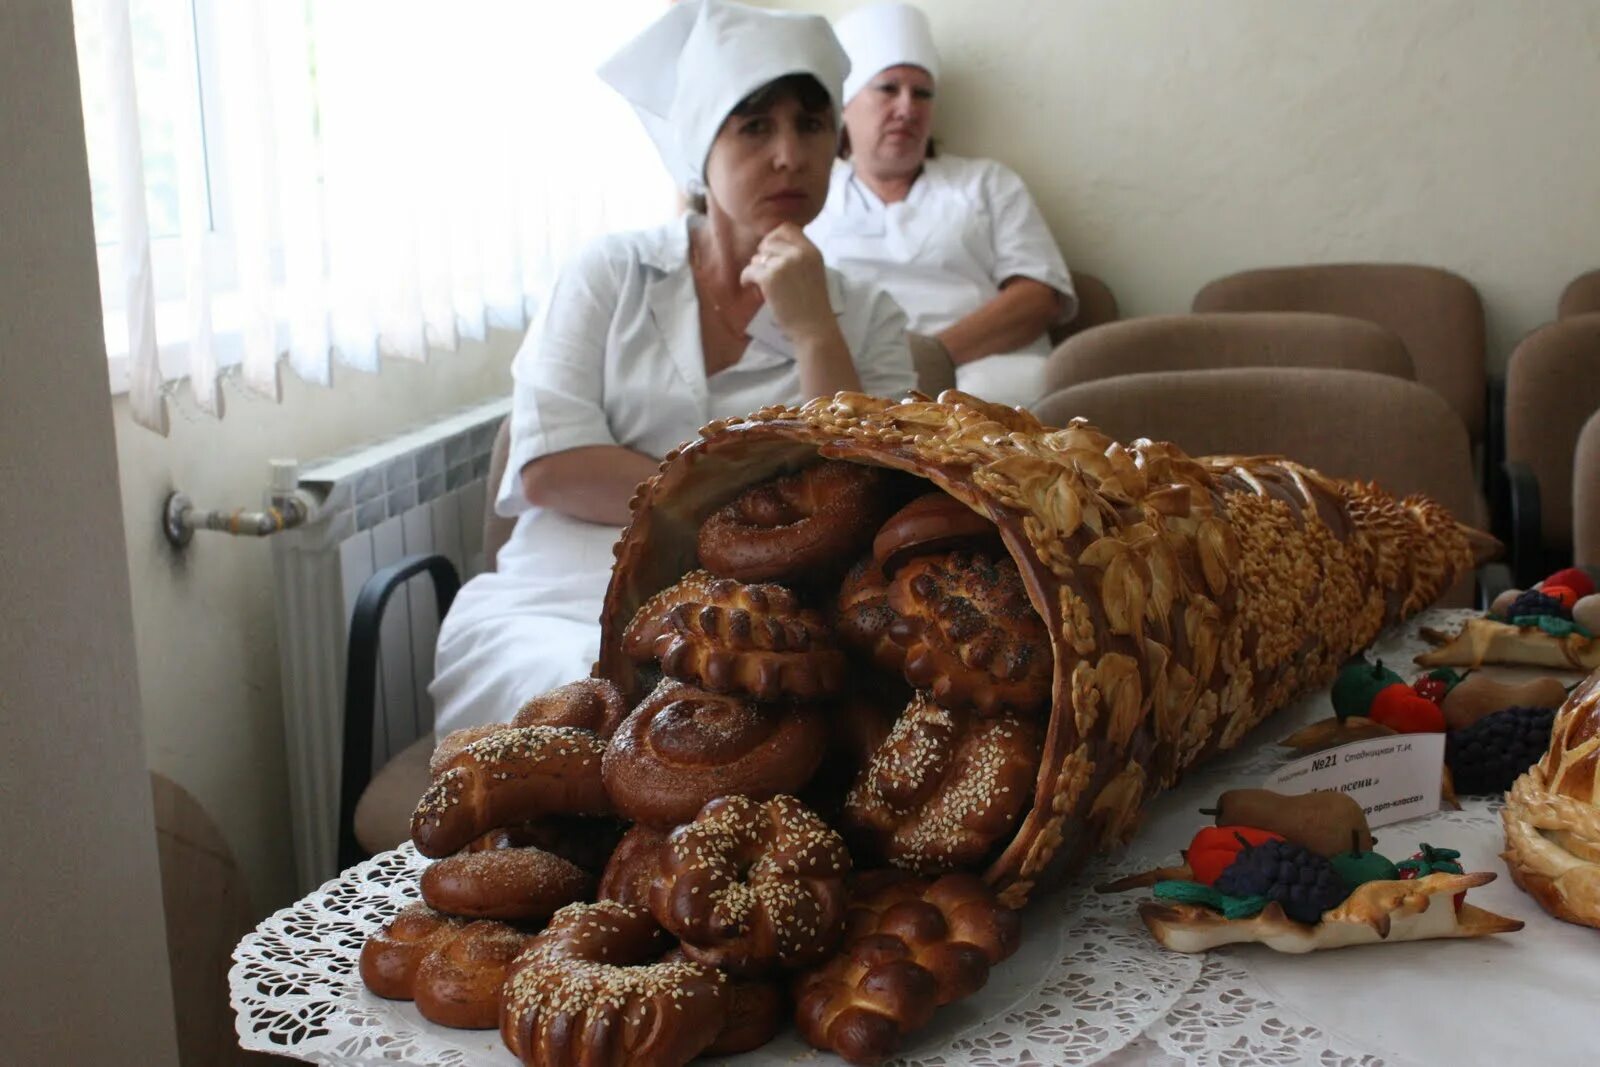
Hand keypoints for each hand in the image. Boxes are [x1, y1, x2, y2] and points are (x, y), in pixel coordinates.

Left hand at [739, 224, 834, 343]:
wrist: (813, 327)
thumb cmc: (813, 304)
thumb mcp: (814, 271)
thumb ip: (799, 257)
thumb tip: (773, 246)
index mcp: (811, 250)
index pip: (787, 228)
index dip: (774, 237)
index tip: (771, 251)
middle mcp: (798, 253)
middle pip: (769, 241)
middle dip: (763, 254)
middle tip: (764, 269)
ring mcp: (784, 264)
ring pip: (758, 257)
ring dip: (756, 268)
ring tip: (761, 282)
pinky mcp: (769, 278)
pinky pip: (749, 270)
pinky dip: (746, 278)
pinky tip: (748, 285)